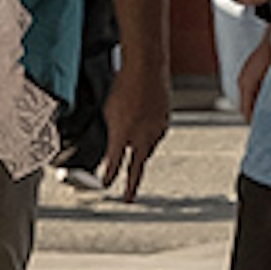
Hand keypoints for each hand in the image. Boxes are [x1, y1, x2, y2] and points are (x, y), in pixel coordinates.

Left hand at [94, 61, 172, 201]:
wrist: (147, 69)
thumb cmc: (122, 86)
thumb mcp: (107, 111)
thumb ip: (110, 132)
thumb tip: (111, 145)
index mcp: (122, 135)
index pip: (114, 164)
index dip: (108, 177)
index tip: (104, 185)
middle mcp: (141, 137)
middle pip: (137, 168)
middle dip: (132, 186)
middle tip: (127, 200)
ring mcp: (156, 131)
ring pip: (147, 151)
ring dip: (139, 155)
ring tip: (134, 159)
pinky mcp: (165, 123)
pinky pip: (155, 137)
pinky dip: (148, 138)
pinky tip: (143, 131)